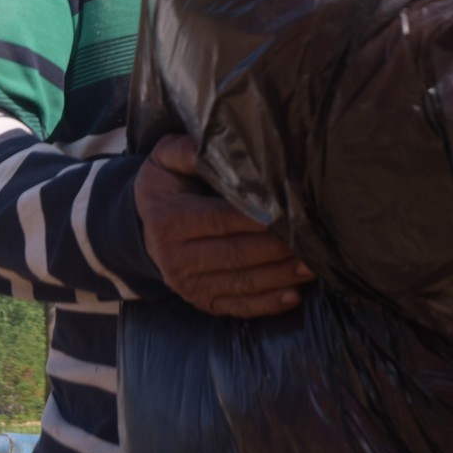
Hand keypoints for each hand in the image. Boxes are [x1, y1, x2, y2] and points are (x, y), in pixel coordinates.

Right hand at [133, 134, 314, 317]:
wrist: (141, 227)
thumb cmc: (165, 188)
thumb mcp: (164, 160)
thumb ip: (186, 149)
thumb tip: (208, 144)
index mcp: (169, 220)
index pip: (220, 220)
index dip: (256, 220)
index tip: (288, 214)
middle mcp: (176, 258)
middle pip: (235, 254)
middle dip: (277, 250)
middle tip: (311, 241)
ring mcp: (188, 285)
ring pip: (241, 283)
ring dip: (280, 277)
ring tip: (311, 266)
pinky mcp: (201, 301)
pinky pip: (237, 307)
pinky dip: (267, 304)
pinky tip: (293, 294)